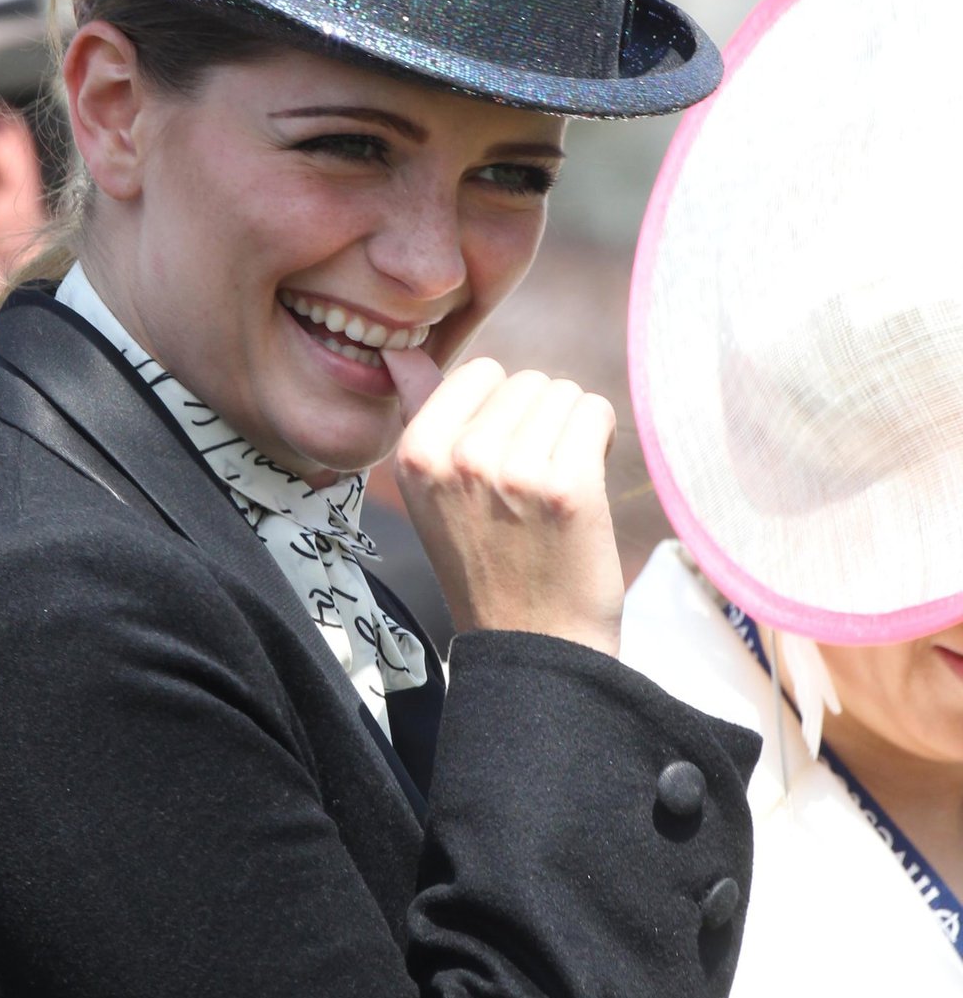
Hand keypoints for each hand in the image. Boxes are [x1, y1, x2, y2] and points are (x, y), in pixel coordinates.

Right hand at [386, 353, 623, 654]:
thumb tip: (398, 353)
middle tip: (530, 485)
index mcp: (416, 454)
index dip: (502, 412)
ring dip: (571, 432)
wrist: (532, 644)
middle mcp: (459, 459)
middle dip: (540, 422)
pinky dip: (599, 440)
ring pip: (564, 394)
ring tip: (554, 486)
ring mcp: (512, 472)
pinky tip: (583, 483)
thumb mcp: (432, 492)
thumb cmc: (487, 563)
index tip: (501, 460)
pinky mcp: (567, 487)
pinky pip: (595, 413)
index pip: (479, 373)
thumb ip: (419, 413)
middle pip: (527, 381)